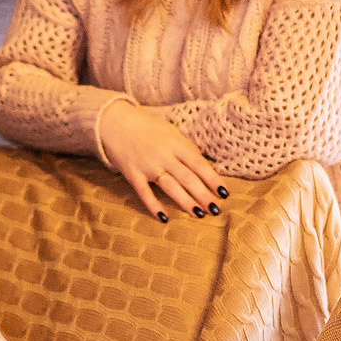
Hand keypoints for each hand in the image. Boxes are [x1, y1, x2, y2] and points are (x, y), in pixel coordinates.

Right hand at [98, 100, 227, 222]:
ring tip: (199, 214)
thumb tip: (205, 160)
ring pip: (170, 186)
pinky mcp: (133, 175)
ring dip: (185, 201)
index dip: (212, 179)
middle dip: (203, 194)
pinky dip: (153, 206)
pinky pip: (144, 193)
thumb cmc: (147, 127)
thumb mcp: (171, 131)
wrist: (115, 123)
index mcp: (176, 143)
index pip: (198, 164)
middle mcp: (163, 155)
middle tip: (216, 209)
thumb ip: (187, 147)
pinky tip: (164, 217)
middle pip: (187, 178)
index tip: (224, 192)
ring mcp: (147, 166)